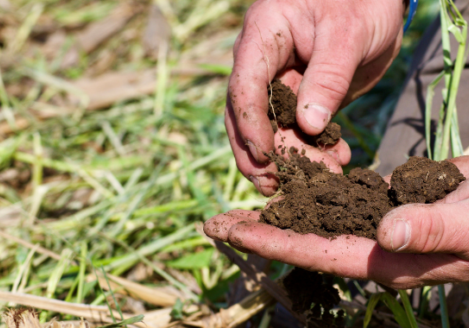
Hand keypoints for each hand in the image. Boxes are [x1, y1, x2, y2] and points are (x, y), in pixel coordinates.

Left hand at [204, 156, 468, 288]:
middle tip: (214, 221)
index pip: (312, 251)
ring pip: (313, 218)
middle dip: (256, 229)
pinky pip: (336, 199)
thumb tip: (385, 233)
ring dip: (276, 208)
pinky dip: (308, 191)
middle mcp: (369, 245)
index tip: (229, 231)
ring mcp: (373, 225)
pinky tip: (288, 183)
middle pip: (300, 238)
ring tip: (241, 201)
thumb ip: (429, 229)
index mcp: (384, 257)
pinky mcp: (382, 203)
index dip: (268, 240)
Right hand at [228, 0, 404, 195]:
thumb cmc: (360, 0)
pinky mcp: (298, 99)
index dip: (250, 125)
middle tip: (280, 185)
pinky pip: (297, 131)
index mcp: (261, 38)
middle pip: (247, 118)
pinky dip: (313, 150)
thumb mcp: (348, 32)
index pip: (244, 87)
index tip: (264, 156)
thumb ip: (328, 77)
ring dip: (293, 158)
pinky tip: (336, 160)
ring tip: (326, 175)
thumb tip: (309, 127)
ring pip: (272, 130)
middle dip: (262, 154)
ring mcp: (279, 84)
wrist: (376, 0)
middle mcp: (261, 65)